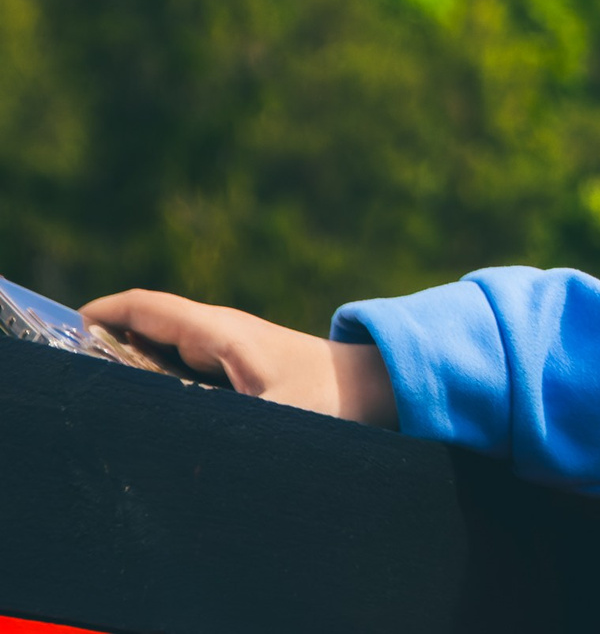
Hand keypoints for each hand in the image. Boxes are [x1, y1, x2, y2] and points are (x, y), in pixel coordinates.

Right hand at [83, 290, 396, 427]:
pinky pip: (184, 367)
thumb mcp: (273, 420)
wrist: (384, 387)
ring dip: (129, 365)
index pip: (147, 307)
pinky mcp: (241, 369)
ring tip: (97, 399)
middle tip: (70, 379)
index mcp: (221, 332)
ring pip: (164, 349)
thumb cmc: (333, 401)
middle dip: (103, 344)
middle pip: (147, 327)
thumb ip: (223, 430)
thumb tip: (177, 447)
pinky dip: (156, 380)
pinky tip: (144, 411)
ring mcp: (231, 350)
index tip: (61, 330)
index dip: (100, 313)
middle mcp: (221, 334)